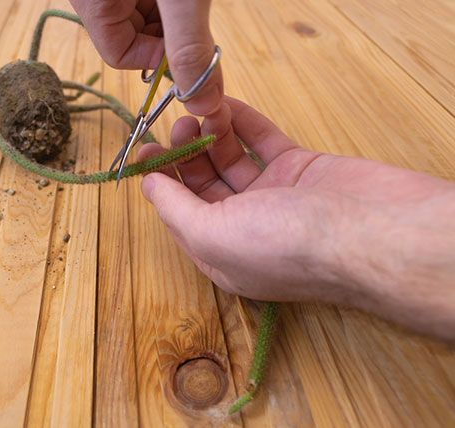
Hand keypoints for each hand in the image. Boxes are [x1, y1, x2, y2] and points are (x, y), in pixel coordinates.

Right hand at [69, 0, 223, 115]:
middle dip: (169, 37)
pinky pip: (151, 1)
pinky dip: (171, 3)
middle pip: (134, 37)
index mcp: (92, 3)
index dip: (159, 59)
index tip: (186, 46)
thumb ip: (190, 48)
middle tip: (192, 15)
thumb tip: (204, 104)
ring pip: (146, 18)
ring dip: (174, 18)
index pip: (120, 55)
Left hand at [138, 96, 454, 341]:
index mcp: (222, 254)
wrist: (371, 231)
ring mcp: (276, 198)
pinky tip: (227, 105)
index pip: (180, 215)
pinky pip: (264, 142)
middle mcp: (246, 228)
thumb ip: (176, 209)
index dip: (161, 183)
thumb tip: (149, 186)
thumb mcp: (213, 235)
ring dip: (212, 135)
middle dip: (185, 155)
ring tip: (199, 110)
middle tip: (177, 125)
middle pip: (204, 186)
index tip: (147, 152)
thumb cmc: (286, 245)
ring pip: (232, 161)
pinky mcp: (302, 170)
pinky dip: (245, 123)